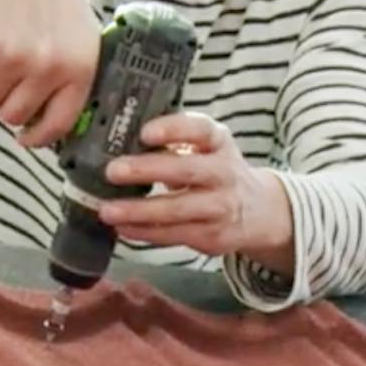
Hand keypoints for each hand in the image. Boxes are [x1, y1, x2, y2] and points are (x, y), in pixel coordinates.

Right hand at [0, 0, 98, 147]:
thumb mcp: (79, 35)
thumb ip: (70, 78)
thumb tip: (45, 126)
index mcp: (79, 67)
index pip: (58, 124)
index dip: (37, 136)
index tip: (24, 137)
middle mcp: (48, 66)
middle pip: (12, 115)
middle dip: (3, 100)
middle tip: (4, 74)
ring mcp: (13, 55)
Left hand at [99, 112, 295, 274]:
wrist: (258, 211)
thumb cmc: (218, 172)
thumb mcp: (207, 148)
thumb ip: (176, 143)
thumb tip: (123, 144)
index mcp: (219, 143)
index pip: (200, 129)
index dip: (173, 129)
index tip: (145, 133)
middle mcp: (224, 173)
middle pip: (185, 170)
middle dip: (146, 170)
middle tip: (113, 171)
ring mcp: (220, 207)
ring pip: (176, 209)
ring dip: (138, 211)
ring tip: (108, 210)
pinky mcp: (212, 236)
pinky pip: (173, 235)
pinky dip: (144, 233)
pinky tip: (123, 228)